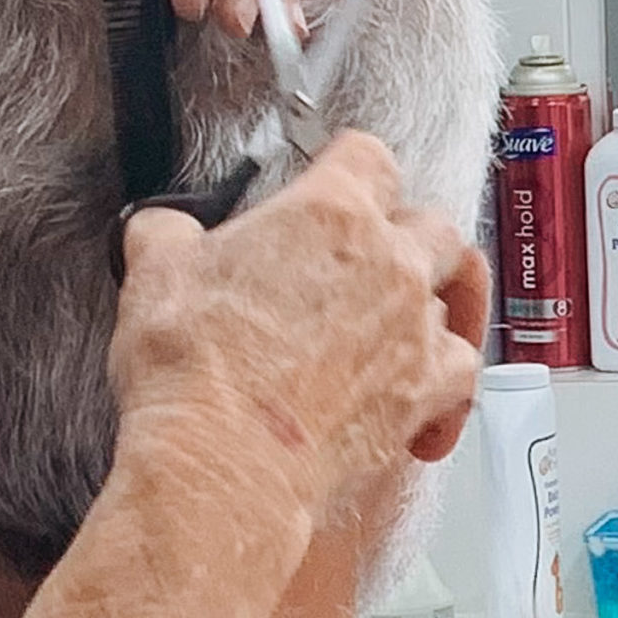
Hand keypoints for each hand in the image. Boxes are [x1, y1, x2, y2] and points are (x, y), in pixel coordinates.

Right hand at [108, 133, 486, 531]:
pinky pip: (463, 376)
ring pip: (457, 296)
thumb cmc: (196, 371)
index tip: (335, 182)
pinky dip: (447, 385)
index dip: (349, 168)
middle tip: (372, 255)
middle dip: (406, 234)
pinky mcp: (424, 394)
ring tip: (404, 321)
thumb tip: (162, 230)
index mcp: (329, 213)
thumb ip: (169, 235)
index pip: (367, 156)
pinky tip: (421, 398)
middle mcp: (388, 262)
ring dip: (434, 305)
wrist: (224, 461)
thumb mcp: (155, 274)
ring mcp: (414, 329)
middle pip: (432, 223)